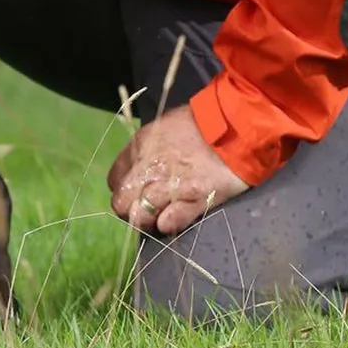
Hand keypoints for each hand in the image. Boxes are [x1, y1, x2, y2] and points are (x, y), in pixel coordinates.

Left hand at [108, 104, 248, 236]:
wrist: (232, 124)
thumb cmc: (198, 123)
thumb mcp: (162, 128)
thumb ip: (146, 150)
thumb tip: (137, 169)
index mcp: (140, 146)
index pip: (115, 179)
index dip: (123, 188)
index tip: (134, 191)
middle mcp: (148, 168)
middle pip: (121, 202)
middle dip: (129, 209)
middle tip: (144, 208)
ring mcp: (169, 186)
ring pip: (139, 216)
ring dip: (147, 220)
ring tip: (158, 216)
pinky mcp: (193, 200)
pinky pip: (169, 222)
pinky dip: (167, 224)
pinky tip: (170, 220)